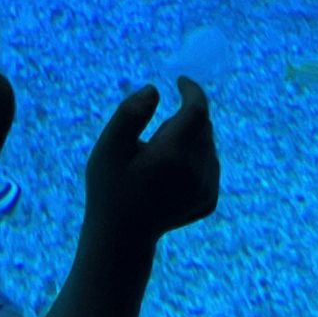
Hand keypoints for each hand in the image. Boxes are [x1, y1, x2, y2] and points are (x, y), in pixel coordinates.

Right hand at [81, 79, 219, 254]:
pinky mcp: (209, 200)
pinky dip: (195, 157)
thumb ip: (129, 113)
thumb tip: (155, 89)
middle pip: (202, 126)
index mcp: (174, 155)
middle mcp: (198, 172)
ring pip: (207, 144)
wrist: (123, 236)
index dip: (191, 90)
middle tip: (152, 141)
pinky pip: (209, 164)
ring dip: (189, 138)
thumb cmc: (110, 188)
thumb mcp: (108, 148)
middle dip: (182, 118)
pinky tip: (169, 174)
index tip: (179, 80)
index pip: (197, 110)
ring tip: (157, 160)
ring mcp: (206, 189)